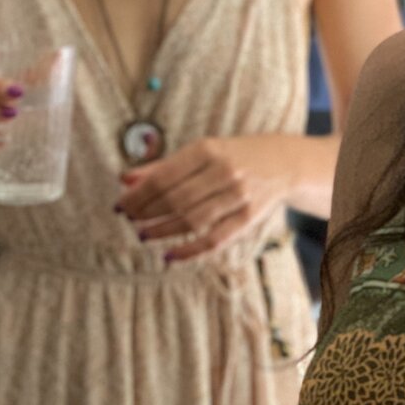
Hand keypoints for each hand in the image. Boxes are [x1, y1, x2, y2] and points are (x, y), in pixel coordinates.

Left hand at [116, 135, 292, 259]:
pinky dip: (190, 250)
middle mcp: (224, 171)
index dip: (139, 194)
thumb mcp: (202, 151)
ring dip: (162, 230)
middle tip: (129, 219)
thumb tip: (126, 180)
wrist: (283, 162)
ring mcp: (239, 196)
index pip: (164, 176)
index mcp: (208, 149)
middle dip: (146, 212)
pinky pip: (215, 239)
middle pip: (176, 199)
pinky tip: (170, 255)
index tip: (121, 203)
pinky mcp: (249, 218)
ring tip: (143, 234)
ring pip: (192, 220)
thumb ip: (164, 165)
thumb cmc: (233, 155)